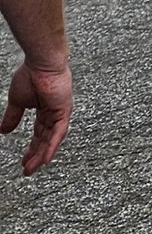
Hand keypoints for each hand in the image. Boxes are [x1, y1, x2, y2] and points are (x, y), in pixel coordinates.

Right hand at [1, 60, 71, 174]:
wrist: (40, 63)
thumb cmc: (31, 75)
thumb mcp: (17, 101)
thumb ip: (12, 117)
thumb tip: (3, 131)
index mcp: (46, 110)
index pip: (39, 134)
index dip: (32, 148)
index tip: (24, 161)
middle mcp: (55, 113)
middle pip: (46, 140)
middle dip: (36, 156)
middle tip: (28, 170)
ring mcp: (61, 112)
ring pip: (52, 139)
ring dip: (42, 155)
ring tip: (32, 168)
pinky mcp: (64, 111)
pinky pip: (59, 132)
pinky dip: (52, 146)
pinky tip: (46, 159)